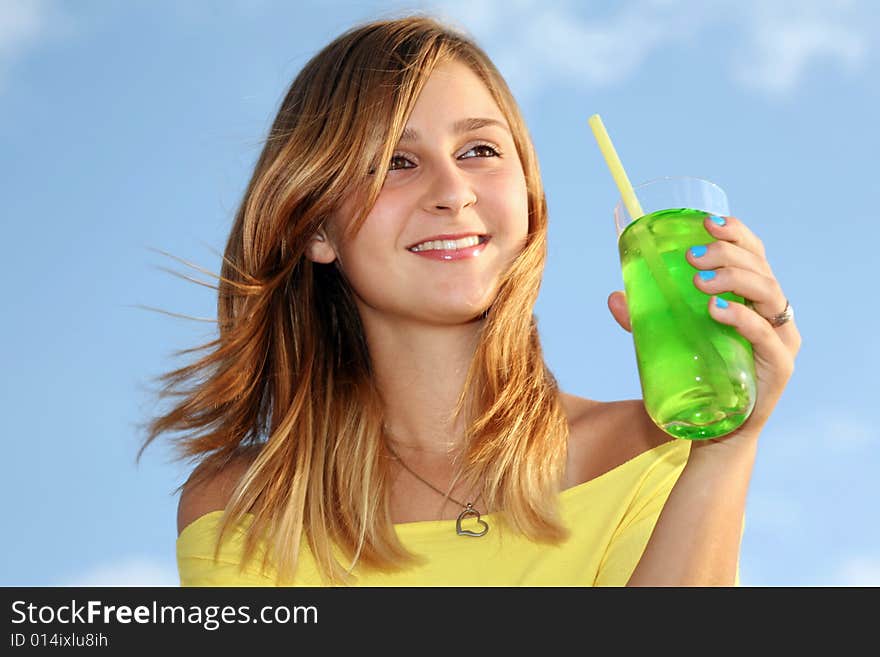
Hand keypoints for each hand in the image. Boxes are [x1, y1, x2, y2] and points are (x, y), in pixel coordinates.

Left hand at [607, 213, 801, 447]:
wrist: (715, 431)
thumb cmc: (698, 375)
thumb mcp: (669, 340)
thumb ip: (644, 319)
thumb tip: (614, 297)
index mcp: (752, 297)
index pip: (753, 253)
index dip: (736, 233)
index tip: (706, 223)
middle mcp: (773, 312)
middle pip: (760, 267)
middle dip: (726, 254)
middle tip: (690, 258)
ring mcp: (781, 338)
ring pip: (768, 293)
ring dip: (734, 279)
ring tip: (699, 282)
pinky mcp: (780, 366)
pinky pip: (766, 335)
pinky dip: (743, 318)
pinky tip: (718, 310)